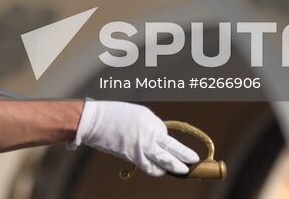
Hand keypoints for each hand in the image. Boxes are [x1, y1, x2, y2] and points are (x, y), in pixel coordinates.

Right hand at [72, 101, 199, 176]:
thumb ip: (144, 126)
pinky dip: (157, 170)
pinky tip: (162, 172)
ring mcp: (143, 144)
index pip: (164, 133)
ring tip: (185, 170)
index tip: (170, 147)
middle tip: (194, 160)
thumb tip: (150, 139)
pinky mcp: (134, 155)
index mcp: (149, 118)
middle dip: (185, 154)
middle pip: (172, 146)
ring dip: (176, 166)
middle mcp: (150, 131)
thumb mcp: (132, 115)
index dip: (166, 142)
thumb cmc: (109, 116)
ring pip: (165, 159)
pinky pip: (150, 166)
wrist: (94, 120)